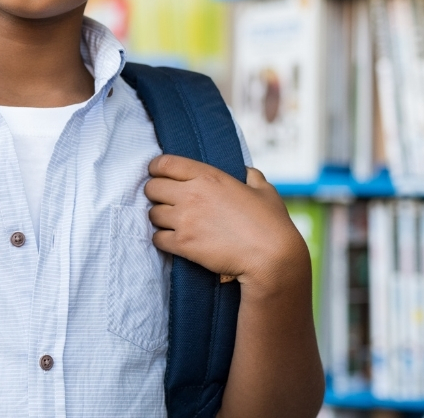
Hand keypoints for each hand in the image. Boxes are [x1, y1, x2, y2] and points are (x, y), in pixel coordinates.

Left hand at [144, 155, 308, 293]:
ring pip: (152, 213)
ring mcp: (185, 220)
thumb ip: (251, 177)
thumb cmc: (272, 224)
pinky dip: (162, 240)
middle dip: (156, 194)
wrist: (271, 258)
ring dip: (160, 218)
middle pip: (151, 188)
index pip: (164, 163)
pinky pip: (157, 238)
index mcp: (208, 176)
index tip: (158, 174)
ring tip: (173, 222)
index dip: (157, 169)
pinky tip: (174, 240)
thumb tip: (246, 172)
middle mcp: (191, 194)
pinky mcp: (182, 244)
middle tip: (166, 201)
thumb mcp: (265, 191)